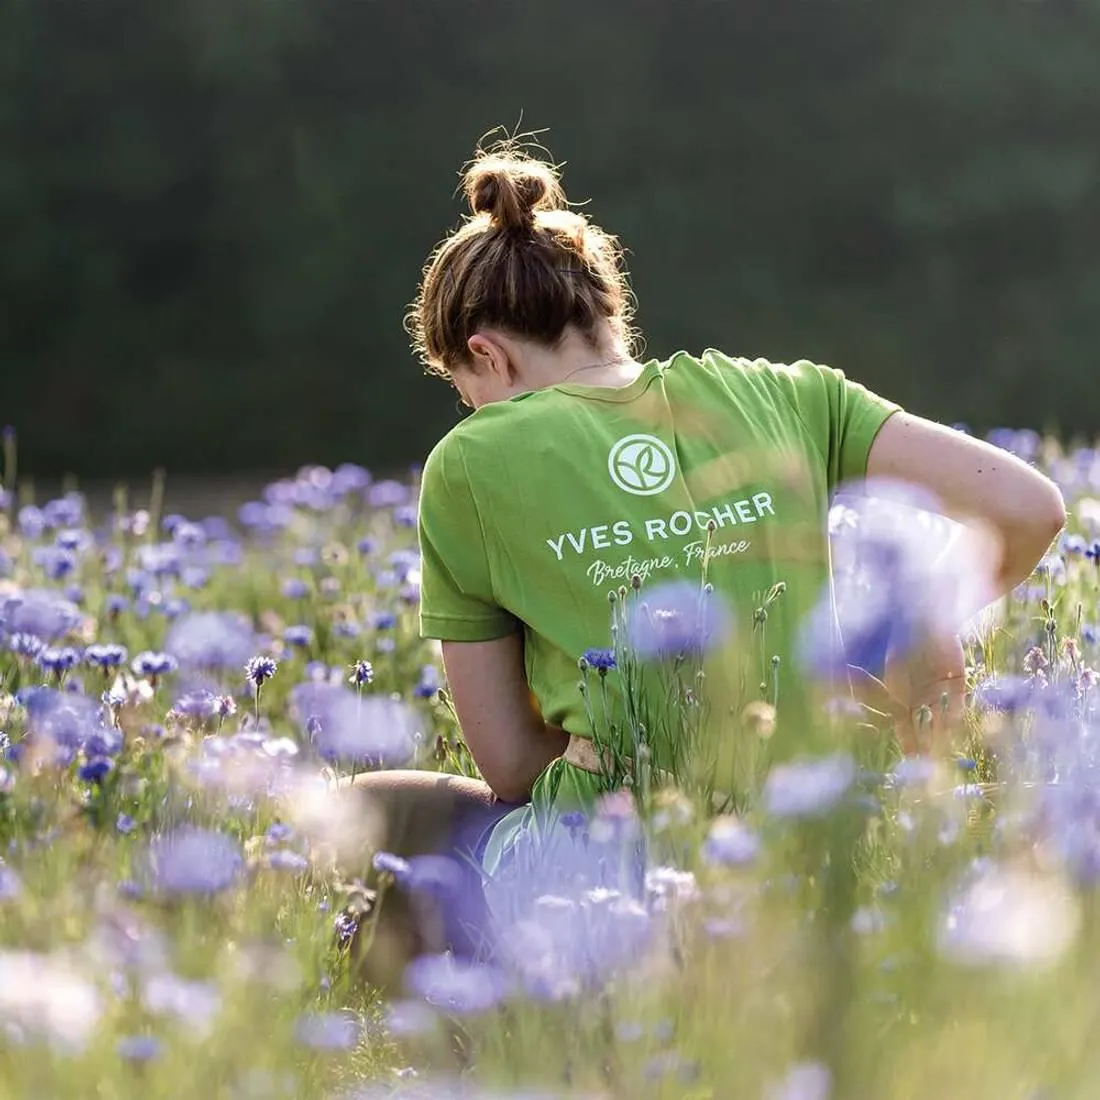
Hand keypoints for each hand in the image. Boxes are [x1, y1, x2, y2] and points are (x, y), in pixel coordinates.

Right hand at [884, 631, 966, 751]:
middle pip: (924, 725)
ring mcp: (939, 688)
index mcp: (902, 695)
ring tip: (944, 748)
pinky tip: (953, 724)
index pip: (904, 725)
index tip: (912, 760)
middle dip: (927, 743)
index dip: (908, 742)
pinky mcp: (958, 679)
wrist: (925, 621)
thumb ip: (895, 698)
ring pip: (942, 716)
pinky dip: (956, 712)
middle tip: (931, 762)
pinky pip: (958, 700)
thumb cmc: (902, 646)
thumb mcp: (894, 674)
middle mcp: (921, 694)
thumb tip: (896, 724)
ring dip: (943, 732)